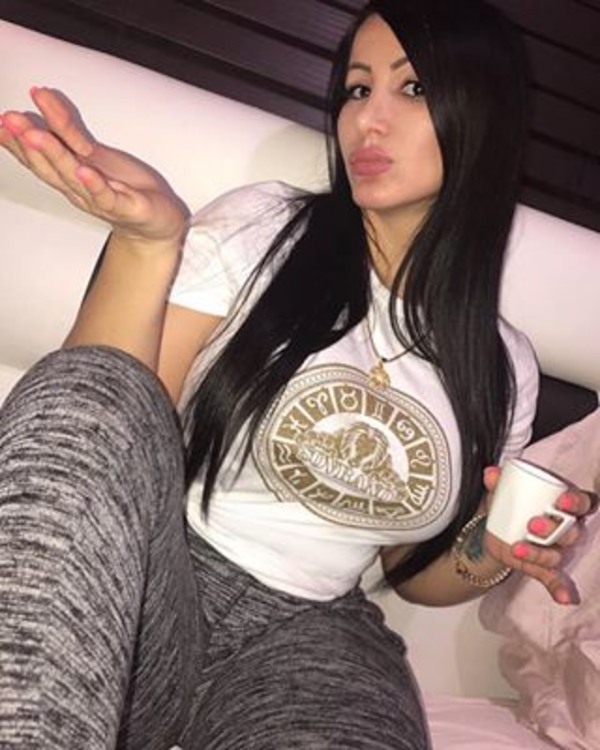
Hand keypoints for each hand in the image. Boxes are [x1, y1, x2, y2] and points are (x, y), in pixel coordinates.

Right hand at [0, 87, 188, 245]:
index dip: (16, 141)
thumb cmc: (126, 189)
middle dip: (27, 142)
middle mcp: (80, 187)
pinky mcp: (126, 208)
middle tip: (10, 119)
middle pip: (49, 165)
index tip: (0, 121)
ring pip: (73, 176)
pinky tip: (85, 171)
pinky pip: (108, 197)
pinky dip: (95, 185)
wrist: (157, 225)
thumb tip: (41, 97)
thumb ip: (67, 129)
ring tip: (36, 134)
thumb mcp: (93, 153)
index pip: (38, 157)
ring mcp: (101, 199)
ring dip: (54, 155)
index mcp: (70, 174)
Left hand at [483, 466, 597, 604]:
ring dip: (540, 553)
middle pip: (572, 531)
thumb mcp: (502, 492)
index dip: (576, 502)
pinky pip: (555, 579)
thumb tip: (491, 473)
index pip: (583, 503)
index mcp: (563, 506)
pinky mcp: (542, 567)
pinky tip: (564, 599)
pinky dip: (559, 588)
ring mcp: (555, 549)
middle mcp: (565, 529)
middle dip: (554, 529)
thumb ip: (498, 482)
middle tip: (533, 525)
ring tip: (517, 548)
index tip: (561, 501)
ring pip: (557, 554)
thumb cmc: (509, 505)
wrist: (495, 529)